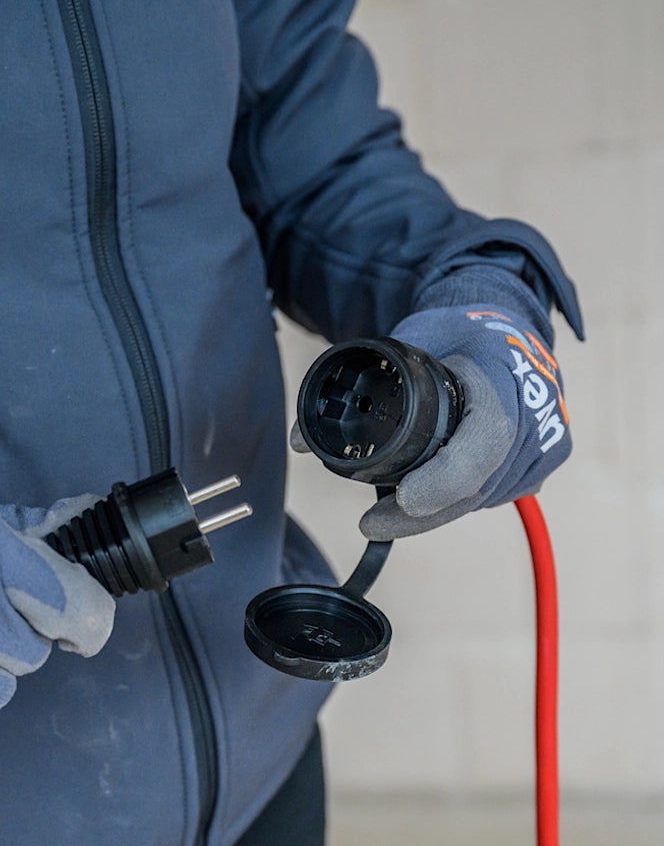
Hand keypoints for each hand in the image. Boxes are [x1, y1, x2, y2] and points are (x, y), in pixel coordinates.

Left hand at [355, 270, 570, 539]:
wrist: (509, 320)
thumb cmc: (457, 327)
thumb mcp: (407, 340)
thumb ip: (353, 382)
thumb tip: (299, 439)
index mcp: (505, 378)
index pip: (482, 443)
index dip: (443, 479)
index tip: (402, 498)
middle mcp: (536, 417)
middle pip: (477, 485)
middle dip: (420, 512)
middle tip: (371, 525)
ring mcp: (546, 443)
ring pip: (483, 497)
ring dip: (436, 509)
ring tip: (391, 515)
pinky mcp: (544, 461)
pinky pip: (494, 493)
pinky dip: (456, 499)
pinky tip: (424, 502)